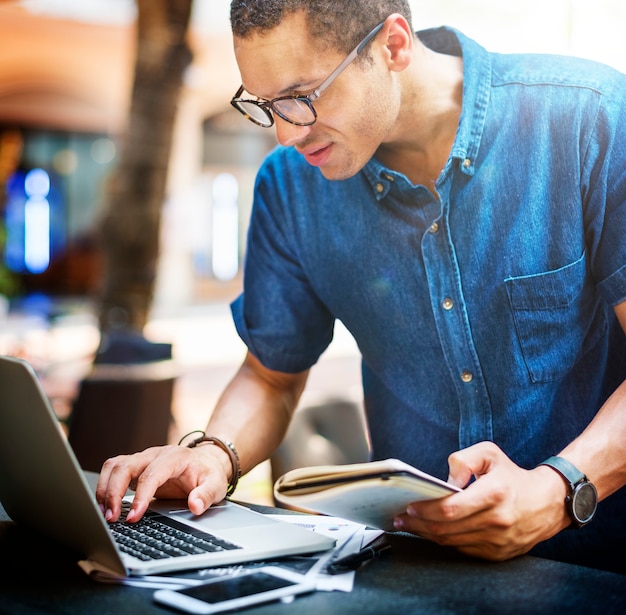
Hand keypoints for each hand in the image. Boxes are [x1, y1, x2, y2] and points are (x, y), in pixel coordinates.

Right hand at [95, 443, 231, 522]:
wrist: (205, 462)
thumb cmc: (208, 473)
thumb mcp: (216, 484)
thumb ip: (206, 495)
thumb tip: (195, 506)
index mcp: (175, 457)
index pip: (152, 474)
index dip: (141, 495)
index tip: (134, 516)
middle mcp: (155, 454)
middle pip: (126, 466)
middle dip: (114, 492)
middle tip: (112, 518)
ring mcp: (143, 459)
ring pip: (114, 466)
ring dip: (105, 489)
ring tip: (105, 514)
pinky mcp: (135, 467)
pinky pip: (113, 471)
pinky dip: (105, 487)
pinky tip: (105, 506)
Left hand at [393, 442, 570, 560]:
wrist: (546, 503)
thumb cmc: (511, 475)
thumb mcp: (489, 454)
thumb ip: (463, 459)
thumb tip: (445, 481)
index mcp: (493, 494)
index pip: (450, 509)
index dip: (426, 510)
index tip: (409, 505)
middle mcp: (497, 520)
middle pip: (447, 529)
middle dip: (418, 524)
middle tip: (400, 517)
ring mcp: (498, 541)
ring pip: (452, 542)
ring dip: (427, 534)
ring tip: (410, 524)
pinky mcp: (498, 554)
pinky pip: (463, 550)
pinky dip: (444, 542)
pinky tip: (431, 532)